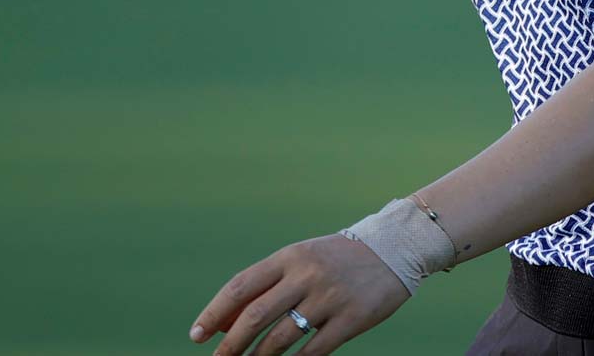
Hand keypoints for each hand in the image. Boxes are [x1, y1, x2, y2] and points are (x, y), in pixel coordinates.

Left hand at [190, 232, 410, 355]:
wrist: (397, 247)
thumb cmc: (339, 259)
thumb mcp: (304, 259)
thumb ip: (270, 285)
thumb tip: (228, 323)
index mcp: (290, 256)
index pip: (241, 286)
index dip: (214, 313)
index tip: (197, 335)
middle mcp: (307, 274)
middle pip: (255, 316)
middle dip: (230, 345)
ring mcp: (330, 297)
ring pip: (281, 339)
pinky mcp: (352, 318)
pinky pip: (314, 351)